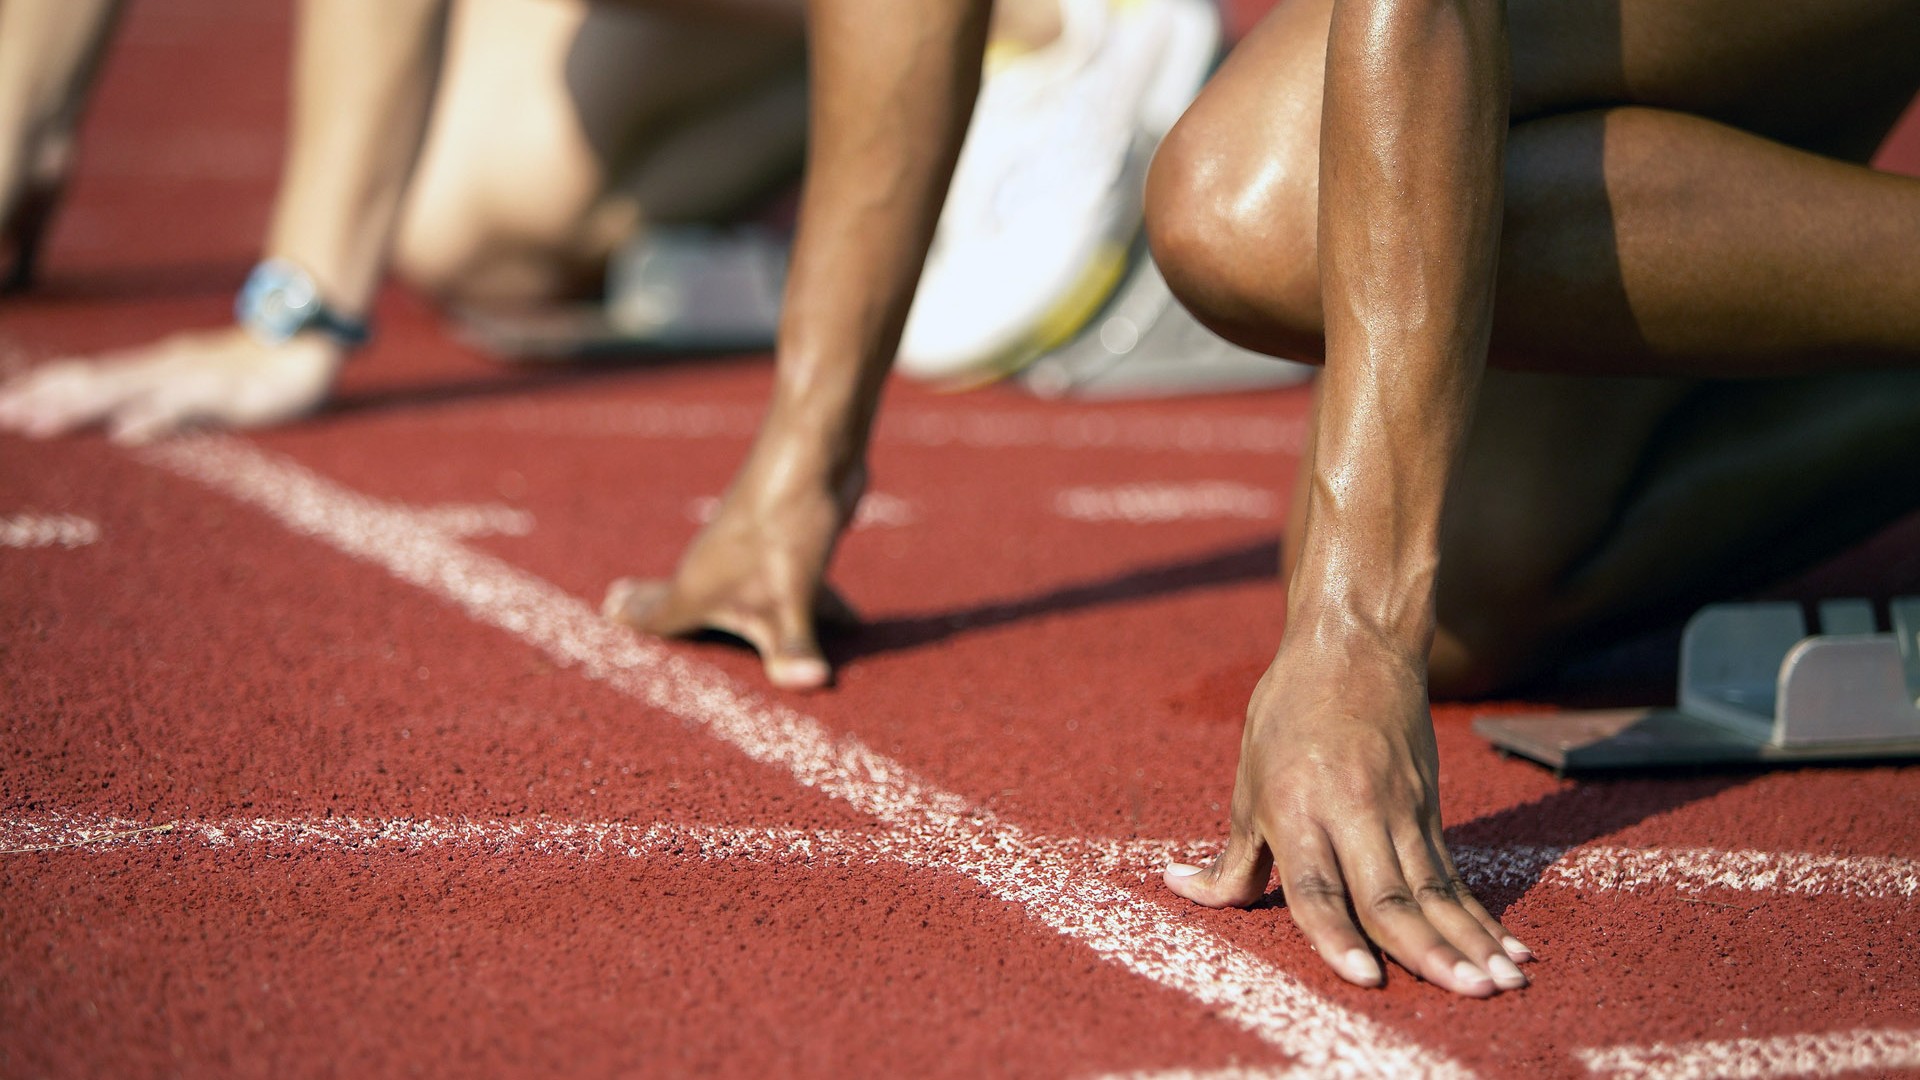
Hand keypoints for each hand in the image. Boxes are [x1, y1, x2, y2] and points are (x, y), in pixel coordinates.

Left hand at [0, 327, 342, 442]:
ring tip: (38, 424)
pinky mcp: (231, 393)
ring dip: (83, 408)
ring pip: (131, 392)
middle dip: (47, 400)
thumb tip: (113, 427)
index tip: (2, 407)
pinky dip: (154, 418)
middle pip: (98, 383)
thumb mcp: (201, 390)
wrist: (311, 342)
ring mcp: (197, 378)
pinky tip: (124, 433)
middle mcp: (167, 369)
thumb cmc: (255, 373)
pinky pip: (187, 407)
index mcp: (156, 371)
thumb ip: (160, 406)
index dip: (44, 389)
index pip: (90, 377)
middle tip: (1, 414)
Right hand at [603, 443, 862, 689]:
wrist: (815, 453)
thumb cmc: (784, 527)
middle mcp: (716, 566)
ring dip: (743, 616)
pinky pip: (791, 585)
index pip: (656, 612)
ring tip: (737, 629)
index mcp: (696, 587)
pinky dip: (806, 606)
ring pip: (742, 593)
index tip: (606, 611)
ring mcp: (750, 551)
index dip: (633, 618)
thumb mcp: (790, 599)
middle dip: (665, 611)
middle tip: (626, 606)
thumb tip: (809, 684)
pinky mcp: (789, 541)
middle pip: (685, 599)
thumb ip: (793, 648)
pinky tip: (850, 621)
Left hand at [1165, 631, 1532, 995]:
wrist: (1355, 646)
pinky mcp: (1429, 812)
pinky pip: (1454, 877)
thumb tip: (1185, 892)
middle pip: (1390, 896)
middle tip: (1466, 994)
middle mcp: (1354, 814)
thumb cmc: (1286, 713)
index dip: (1338, 936)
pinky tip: (1510, 951)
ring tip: (1501, 985)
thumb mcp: (1247, 781)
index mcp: (1297, 808)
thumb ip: (1231, 856)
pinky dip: (1481, 918)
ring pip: (1435, 891)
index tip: (1366, 979)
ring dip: (1470, 943)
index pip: (1318, 887)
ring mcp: (1400, 813)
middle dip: (1428, 952)